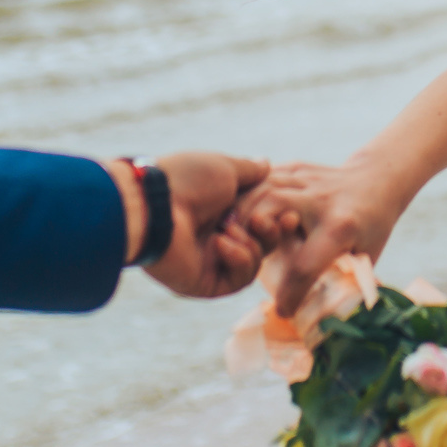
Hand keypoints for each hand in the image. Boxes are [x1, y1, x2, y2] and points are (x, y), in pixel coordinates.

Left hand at [125, 152, 270, 298]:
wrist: (155, 206)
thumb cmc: (187, 180)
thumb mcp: (226, 168)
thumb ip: (250, 171)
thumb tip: (266, 164)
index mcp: (219, 210)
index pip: (259, 220)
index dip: (277, 218)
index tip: (291, 212)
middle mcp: (215, 236)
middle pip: (262, 243)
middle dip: (272, 232)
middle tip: (283, 220)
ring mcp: (209, 261)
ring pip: (253, 263)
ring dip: (250, 245)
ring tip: (229, 229)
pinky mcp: (204, 283)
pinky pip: (237, 280)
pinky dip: (238, 260)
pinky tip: (221, 243)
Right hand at [241, 159, 409, 316]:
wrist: (379, 180)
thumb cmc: (372, 226)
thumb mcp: (367, 256)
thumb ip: (341, 281)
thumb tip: (317, 322)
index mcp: (341, 226)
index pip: (305, 264)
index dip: (290, 293)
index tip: (284, 310)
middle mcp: (321, 199)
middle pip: (270, 211)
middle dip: (249, 236)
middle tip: (239, 260)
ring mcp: (306, 178)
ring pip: (261, 190)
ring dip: (241, 214)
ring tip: (229, 238)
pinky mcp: (295, 168)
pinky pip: (262, 179)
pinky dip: (245, 195)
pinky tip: (235, 212)